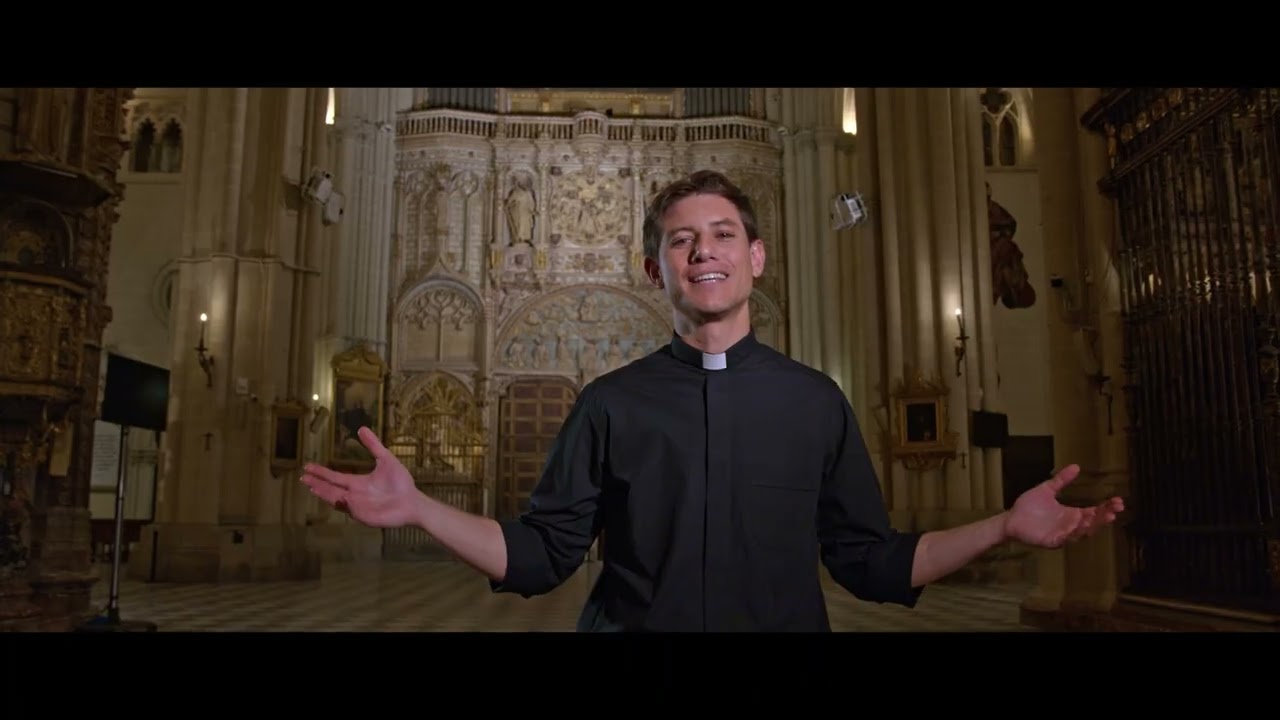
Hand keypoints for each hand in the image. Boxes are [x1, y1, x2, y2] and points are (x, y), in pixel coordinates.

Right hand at [300, 427, 422, 528]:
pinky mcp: (365, 517)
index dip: (321, 473)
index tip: (307, 466)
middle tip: (303, 478)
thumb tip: (361, 428)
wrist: (413, 501)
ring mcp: (358, 507)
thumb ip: (373, 445)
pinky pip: (353, 510)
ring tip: (313, 487)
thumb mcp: (385, 459)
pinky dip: (346, 505)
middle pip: (331, 489)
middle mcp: (354, 495)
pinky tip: (340, 498)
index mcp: (357, 483)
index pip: (335, 477)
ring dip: (325, 494)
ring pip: (337, 500)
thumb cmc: (400, 483)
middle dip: (317, 484)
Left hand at [1003, 464, 1124, 548]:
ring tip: (1099, 515)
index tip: (1118, 501)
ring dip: (1091, 524)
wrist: (1010, 518)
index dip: (1106, 508)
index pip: (1094, 512)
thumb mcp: (1047, 490)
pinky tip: (1078, 524)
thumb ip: (1061, 480)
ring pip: (1081, 532)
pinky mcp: (1051, 541)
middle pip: (1092, 523)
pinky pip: (1064, 538)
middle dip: (1104, 517)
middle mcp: (1070, 525)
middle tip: (1115, 509)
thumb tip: (1076, 466)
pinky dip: (1072, 532)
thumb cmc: (1029, 506)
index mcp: (1071, 514)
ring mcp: (1062, 534)